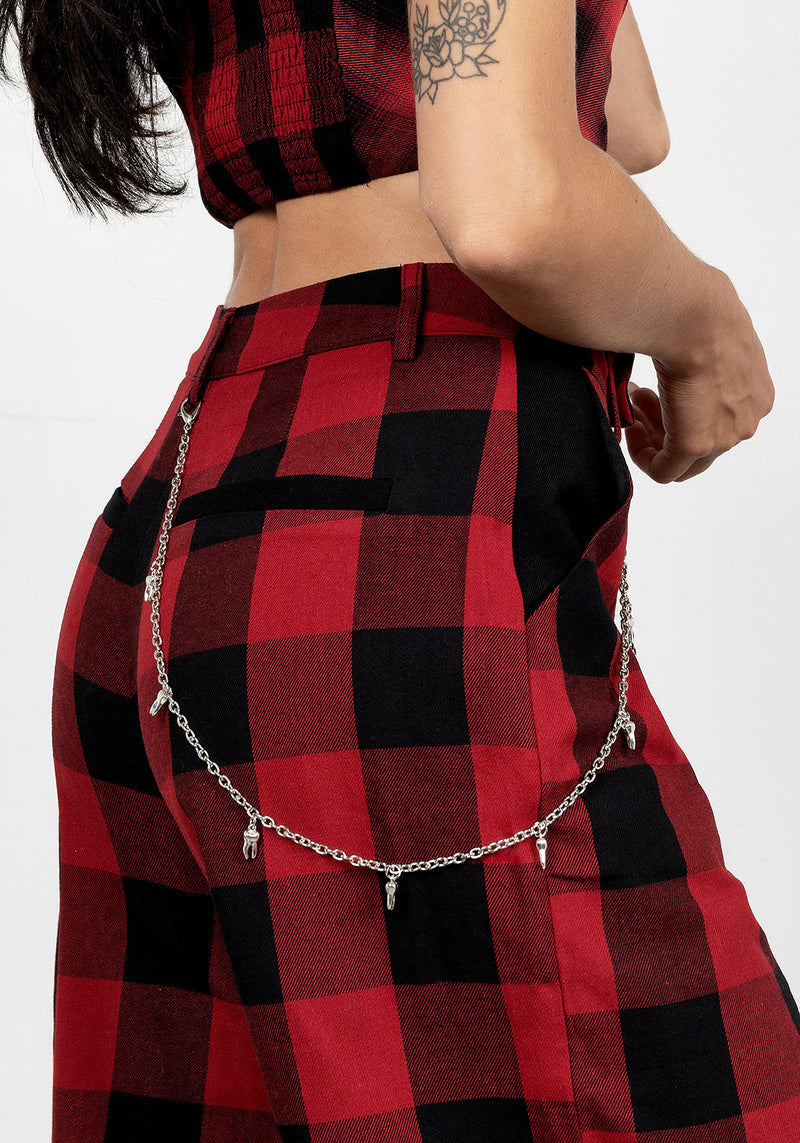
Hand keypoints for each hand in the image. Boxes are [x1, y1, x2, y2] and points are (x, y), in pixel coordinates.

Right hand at [623, 309, 774, 482]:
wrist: (694, 315)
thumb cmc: (698, 312)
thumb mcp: (711, 336)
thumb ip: (704, 357)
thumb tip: (679, 354)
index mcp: (756, 394)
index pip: (718, 423)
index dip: (684, 411)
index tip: (659, 391)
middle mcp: (746, 420)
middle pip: (701, 446)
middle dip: (666, 425)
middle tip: (642, 399)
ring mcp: (723, 437)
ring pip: (682, 459)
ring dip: (652, 434)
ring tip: (634, 403)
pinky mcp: (694, 444)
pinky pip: (663, 470)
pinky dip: (641, 454)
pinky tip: (629, 426)